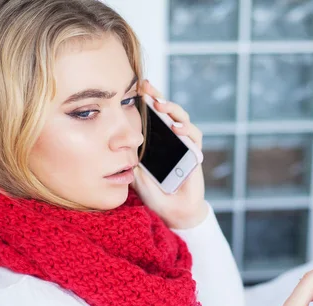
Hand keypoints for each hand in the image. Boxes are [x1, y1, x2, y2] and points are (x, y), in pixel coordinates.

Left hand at [131, 80, 207, 228]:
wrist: (173, 211)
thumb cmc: (155, 194)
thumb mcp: (136, 174)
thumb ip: (130, 159)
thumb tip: (117, 143)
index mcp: (156, 140)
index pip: (151, 115)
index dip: (146, 101)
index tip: (136, 88)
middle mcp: (171, 138)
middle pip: (167, 111)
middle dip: (157, 96)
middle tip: (147, 86)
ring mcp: (184, 144)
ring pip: (182, 118)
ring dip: (172, 109)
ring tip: (160, 105)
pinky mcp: (195, 153)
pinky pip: (194, 136)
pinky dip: (187, 130)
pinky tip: (177, 128)